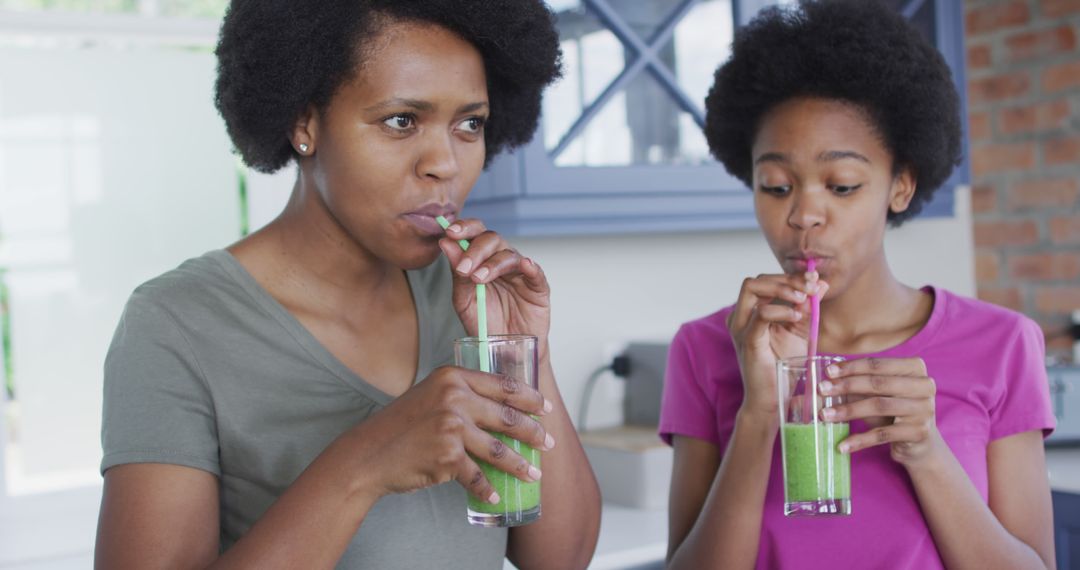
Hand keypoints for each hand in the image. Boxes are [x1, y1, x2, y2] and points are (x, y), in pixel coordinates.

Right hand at [356, 366, 553, 502]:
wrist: (369, 454)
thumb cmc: (400, 427)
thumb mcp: (430, 395)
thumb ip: (460, 394)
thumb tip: (500, 408)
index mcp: (453, 377)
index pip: (503, 385)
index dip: (529, 397)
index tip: (545, 407)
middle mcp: (454, 397)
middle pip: (507, 416)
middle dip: (533, 433)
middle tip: (548, 443)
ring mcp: (451, 426)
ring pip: (498, 450)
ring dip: (519, 465)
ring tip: (534, 474)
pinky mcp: (448, 456)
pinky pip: (477, 476)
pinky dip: (487, 489)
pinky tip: (496, 495)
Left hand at [438, 219, 549, 356]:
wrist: (505, 352)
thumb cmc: (485, 324)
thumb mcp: (464, 301)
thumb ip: (457, 274)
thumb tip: (446, 243)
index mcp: (481, 259)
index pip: (475, 233)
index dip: (464, 228)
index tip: (450, 233)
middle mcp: (501, 261)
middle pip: (492, 239)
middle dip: (475, 250)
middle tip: (463, 268)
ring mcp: (520, 273)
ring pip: (509, 255)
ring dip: (493, 264)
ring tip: (479, 278)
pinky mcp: (538, 288)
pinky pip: (537, 273)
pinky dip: (531, 267)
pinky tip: (525, 265)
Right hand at [726, 272, 827, 418]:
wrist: (774, 399)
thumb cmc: (784, 367)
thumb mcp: (800, 331)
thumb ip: (808, 307)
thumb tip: (821, 283)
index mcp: (751, 312)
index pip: (766, 281)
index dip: (790, 276)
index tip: (814, 279)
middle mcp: (741, 316)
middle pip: (757, 280)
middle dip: (787, 279)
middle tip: (810, 287)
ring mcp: (741, 327)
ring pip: (752, 288)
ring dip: (781, 288)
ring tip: (803, 299)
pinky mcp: (747, 340)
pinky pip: (760, 314)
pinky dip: (781, 310)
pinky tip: (797, 317)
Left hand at [819, 357, 940, 464]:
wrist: (920, 443)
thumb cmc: (893, 412)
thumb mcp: (877, 395)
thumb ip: (856, 386)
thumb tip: (821, 384)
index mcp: (916, 368)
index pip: (878, 364)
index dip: (851, 367)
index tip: (828, 372)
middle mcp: (925, 385)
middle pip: (878, 383)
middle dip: (846, 386)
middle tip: (822, 390)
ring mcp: (924, 409)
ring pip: (879, 406)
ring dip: (848, 411)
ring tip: (825, 415)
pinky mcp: (919, 432)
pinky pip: (883, 434)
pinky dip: (860, 440)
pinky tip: (842, 445)